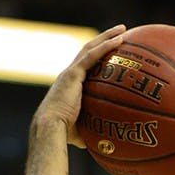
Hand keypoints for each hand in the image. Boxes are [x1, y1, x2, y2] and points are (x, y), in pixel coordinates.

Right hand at [33, 24, 125, 148]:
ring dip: (107, 36)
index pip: (86, 66)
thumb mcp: (82, 132)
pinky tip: (119, 39)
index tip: (112, 51)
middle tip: (121, 33)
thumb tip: (106, 145)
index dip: (98, 56)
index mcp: (71, 85)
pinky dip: (105, 46)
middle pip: (89, 50)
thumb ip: (92, 132)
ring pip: (90, 47)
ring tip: (123, 29)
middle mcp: (70, 75)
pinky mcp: (73, 74)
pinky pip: (92, 55)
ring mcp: (71, 72)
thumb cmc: (64, 134)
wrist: (51, 129)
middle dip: (104, 39)